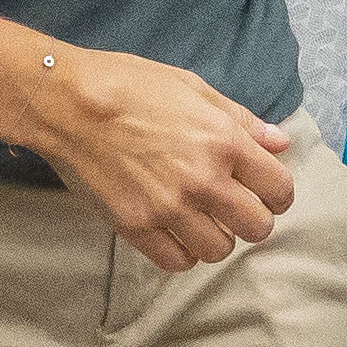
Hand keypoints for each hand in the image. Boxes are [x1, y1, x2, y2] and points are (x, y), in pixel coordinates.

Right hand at [16, 41, 303, 271]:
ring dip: (216, 238)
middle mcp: (202, 180)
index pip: (278, 189)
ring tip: (201, 219)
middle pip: (257, 228)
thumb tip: (280, 143)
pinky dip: (182, 252)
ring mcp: (168, 208)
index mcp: (224, 141)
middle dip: (253, 220)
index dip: (277, 194)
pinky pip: (176, 262)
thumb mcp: (193, 88)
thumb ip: (241, 120)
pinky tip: (174, 231)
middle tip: (235, 208)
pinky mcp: (135, 226)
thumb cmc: (130, 84)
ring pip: (218, 251)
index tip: (265, 192)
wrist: (67, 102)